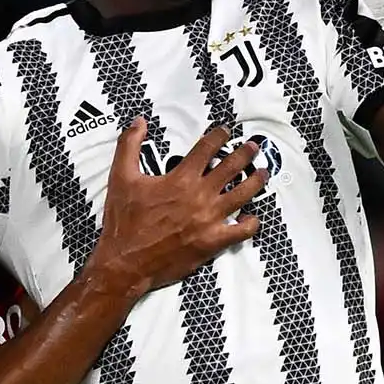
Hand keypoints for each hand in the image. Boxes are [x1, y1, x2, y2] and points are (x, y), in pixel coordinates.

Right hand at [86, 118, 264, 296]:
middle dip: (245, 153)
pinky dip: (251, 223)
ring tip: (263, 173)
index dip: (219, 136)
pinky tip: (252, 217)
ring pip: (243, 194)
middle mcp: (200, 196)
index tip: (225, 132)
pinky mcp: (212, 242)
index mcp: (181, 178)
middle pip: (232, 167)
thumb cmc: (124, 221)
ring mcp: (209, 220)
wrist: (126, 261)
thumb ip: (129, 145)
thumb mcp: (120, 177)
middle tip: (253, 147)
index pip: (207, 149)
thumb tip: (138, 122)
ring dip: (256, 181)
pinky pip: (241, 231)